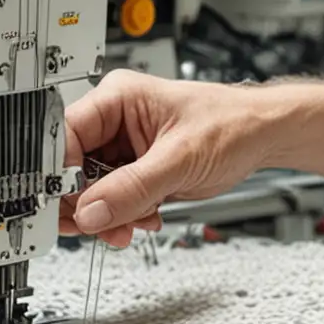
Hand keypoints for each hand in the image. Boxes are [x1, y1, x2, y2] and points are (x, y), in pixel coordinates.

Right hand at [60, 70, 272, 246]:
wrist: (263, 137)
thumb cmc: (234, 124)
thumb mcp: (182, 157)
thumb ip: (134, 187)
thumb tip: (92, 211)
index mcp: (118, 98)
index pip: (64, 136)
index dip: (59, 173)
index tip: (67, 205)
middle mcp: (114, 121)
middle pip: (71, 170)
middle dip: (89, 203)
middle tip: (103, 225)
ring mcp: (123, 149)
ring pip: (90, 192)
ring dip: (110, 214)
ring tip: (138, 221)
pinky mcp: (135, 172)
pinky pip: (112, 201)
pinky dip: (125, 216)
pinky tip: (148, 217)